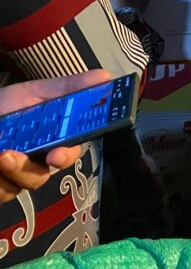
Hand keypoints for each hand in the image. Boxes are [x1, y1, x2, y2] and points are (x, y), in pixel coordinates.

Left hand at [0, 69, 110, 201]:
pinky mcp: (1, 185)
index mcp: (55, 141)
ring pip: (16, 185)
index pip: (69, 153)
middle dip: (25, 169)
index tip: (55, 155)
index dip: (66, 156)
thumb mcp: (37, 92)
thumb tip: (104, 78)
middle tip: (8, 155)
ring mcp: (16, 176)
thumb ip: (69, 88)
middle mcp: (38, 162)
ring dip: (7, 170)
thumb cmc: (10, 105)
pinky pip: (2, 190)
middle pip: (41, 176)